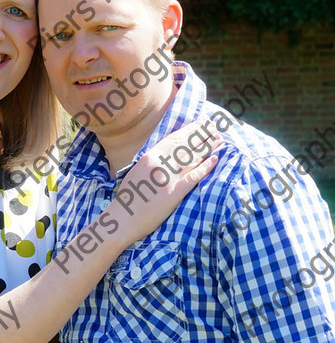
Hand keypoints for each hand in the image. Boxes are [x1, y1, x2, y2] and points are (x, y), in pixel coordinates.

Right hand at [108, 119, 220, 246]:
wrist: (122, 218)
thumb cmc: (128, 197)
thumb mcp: (137, 171)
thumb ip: (152, 161)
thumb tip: (166, 154)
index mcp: (149, 157)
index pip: (174, 139)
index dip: (190, 130)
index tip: (201, 124)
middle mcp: (159, 164)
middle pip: (185, 145)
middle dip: (202, 134)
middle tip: (214, 127)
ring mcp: (167, 178)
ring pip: (192, 158)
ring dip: (207, 148)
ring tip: (220, 140)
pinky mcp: (174, 194)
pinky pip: (193, 177)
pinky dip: (205, 167)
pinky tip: (215, 160)